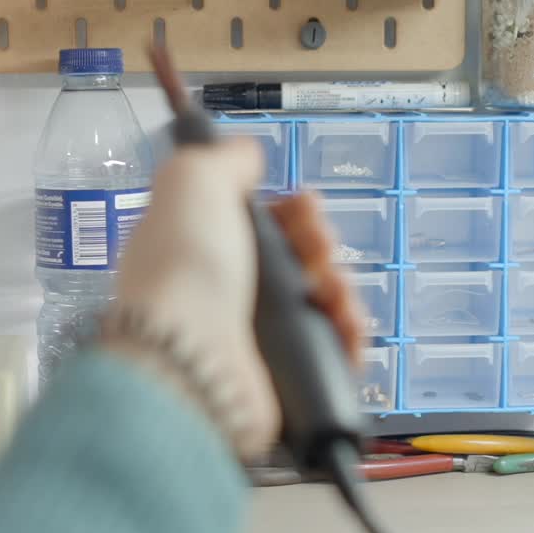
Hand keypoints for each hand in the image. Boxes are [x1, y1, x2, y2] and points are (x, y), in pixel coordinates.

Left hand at [107, 139, 362, 460]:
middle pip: (294, 260)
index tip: (304, 205)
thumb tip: (244, 151)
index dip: (290, 211)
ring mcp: (255, 340)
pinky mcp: (284, 380)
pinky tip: (347, 326)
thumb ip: (220, 159)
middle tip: (319, 249)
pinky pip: (331, 352)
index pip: (258, 225)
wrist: (189, 358)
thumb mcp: (191, 183)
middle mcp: (226, 294)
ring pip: (319, 304)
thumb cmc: (185, 267)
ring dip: (340, 288)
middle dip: (320, 244)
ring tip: (333, 294)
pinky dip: (348, 336)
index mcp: (200, 249)